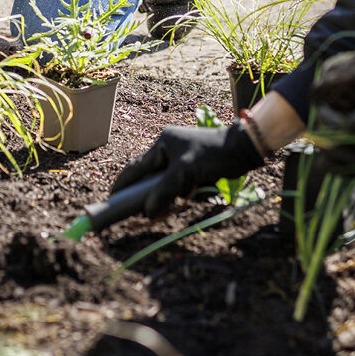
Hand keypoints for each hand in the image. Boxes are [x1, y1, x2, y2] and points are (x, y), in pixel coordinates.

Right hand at [111, 124, 263, 216]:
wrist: (243, 149)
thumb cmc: (212, 154)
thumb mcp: (185, 172)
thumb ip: (164, 191)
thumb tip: (146, 210)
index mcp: (161, 144)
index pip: (136, 167)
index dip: (123, 184)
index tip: (112, 199)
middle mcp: (168, 150)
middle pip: (151, 178)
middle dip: (153, 195)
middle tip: (143, 211)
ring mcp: (180, 159)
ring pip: (168, 185)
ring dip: (175, 195)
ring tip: (188, 196)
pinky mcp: (192, 168)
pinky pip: (182, 186)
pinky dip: (188, 194)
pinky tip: (201, 192)